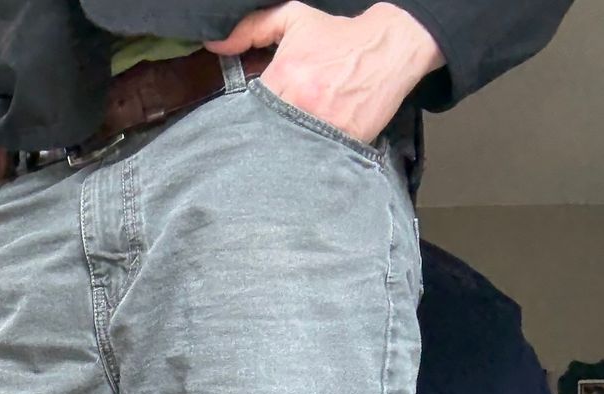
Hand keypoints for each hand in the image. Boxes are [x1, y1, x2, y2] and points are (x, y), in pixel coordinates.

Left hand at [207, 2, 443, 145]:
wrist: (388, 49)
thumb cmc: (338, 36)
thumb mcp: (294, 19)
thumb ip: (252, 28)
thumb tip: (215, 44)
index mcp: (285, 73)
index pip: (250, 109)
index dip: (248, 120)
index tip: (248, 126)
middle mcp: (300, 101)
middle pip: (266, 134)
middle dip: (261, 141)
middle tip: (258, 149)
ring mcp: (322, 125)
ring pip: (287, 151)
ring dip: (281, 155)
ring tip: (279, 157)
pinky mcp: (342, 142)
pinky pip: (314, 161)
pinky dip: (306, 164)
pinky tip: (302, 163)